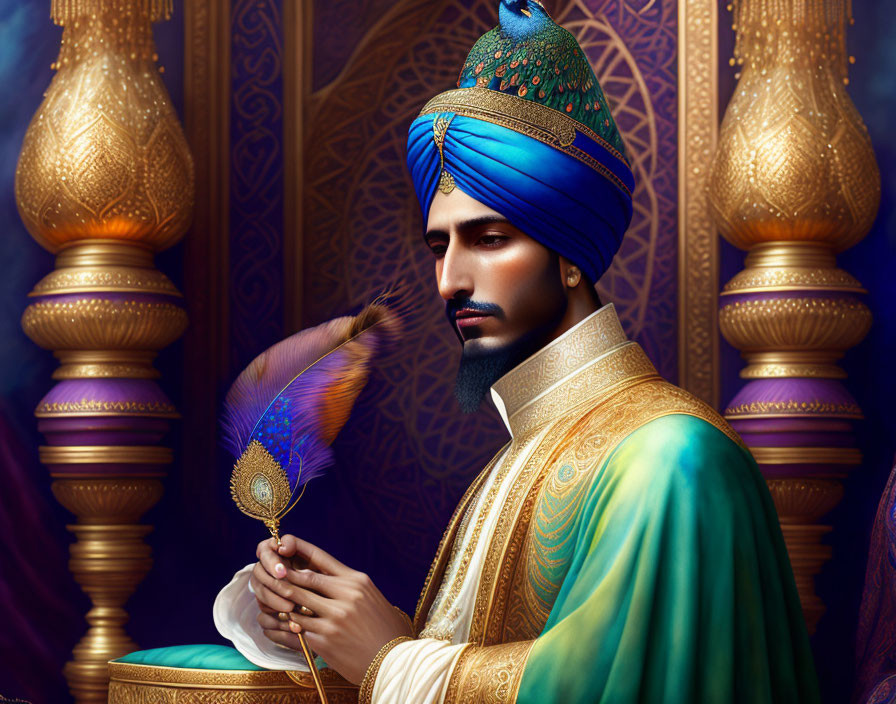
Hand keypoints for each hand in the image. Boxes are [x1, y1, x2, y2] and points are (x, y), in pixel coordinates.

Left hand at [250, 535, 413, 684]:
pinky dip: (287, 624)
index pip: (320, 557)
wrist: (393, 661)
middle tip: (269, 573)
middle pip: (304, 579)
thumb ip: (345, 585)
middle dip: (283, 576)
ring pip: (296, 603)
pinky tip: (279, 622)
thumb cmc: (382, 628)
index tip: (282, 546)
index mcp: (357, 581)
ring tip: (270, 597)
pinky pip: (297, 627)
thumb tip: (314, 575)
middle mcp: (346, 595)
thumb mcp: (370, 597)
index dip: (298, 549)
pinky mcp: (325, 639)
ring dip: (281, 600)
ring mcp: (334, 618)